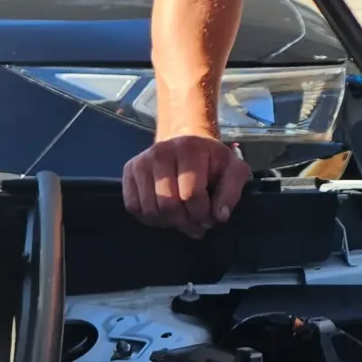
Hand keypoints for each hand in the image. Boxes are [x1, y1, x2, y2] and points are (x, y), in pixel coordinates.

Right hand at [121, 134, 249, 237]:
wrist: (185, 136)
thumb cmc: (211, 158)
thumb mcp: (233, 169)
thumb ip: (231, 191)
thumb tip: (219, 216)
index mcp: (190, 149)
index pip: (191, 195)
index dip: (201, 214)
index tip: (209, 218)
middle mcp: (161, 153)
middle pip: (168, 205)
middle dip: (185, 222)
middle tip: (195, 225)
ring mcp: (142, 162)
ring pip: (149, 209)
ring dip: (168, 223)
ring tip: (182, 219)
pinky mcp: (129, 171)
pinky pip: (133, 206)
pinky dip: (149, 218)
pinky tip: (164, 214)